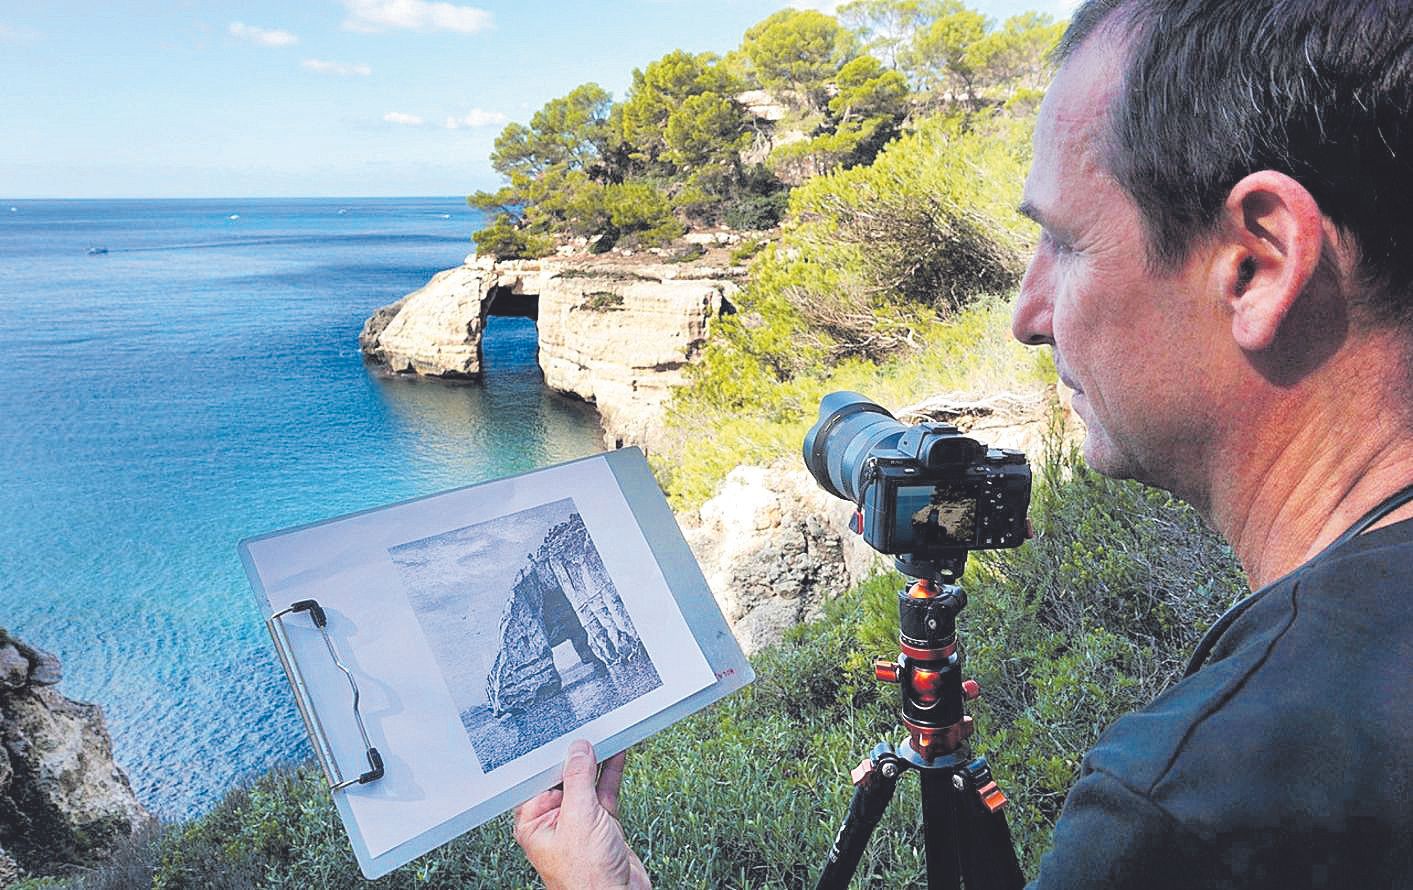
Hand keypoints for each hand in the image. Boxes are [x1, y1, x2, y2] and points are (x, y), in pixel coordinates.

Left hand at [514, 739, 650, 889]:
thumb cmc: (586, 877)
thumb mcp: (579, 818)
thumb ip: (578, 779)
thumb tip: (578, 750)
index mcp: (534, 821)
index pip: (538, 778)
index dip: (549, 754)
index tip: (561, 732)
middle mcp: (554, 820)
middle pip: (564, 777)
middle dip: (576, 754)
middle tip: (585, 728)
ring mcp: (580, 821)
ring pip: (587, 782)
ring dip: (597, 760)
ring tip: (605, 734)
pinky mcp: (602, 824)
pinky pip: (605, 791)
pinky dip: (612, 772)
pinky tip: (617, 753)